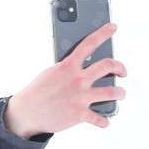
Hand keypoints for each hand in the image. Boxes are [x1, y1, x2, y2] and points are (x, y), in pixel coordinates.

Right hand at [5, 22, 126, 135]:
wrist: (26, 112)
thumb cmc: (38, 91)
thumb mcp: (51, 73)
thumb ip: (68, 68)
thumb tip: (81, 67)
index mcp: (69, 66)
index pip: (89, 43)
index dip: (103, 33)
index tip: (113, 27)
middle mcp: (77, 80)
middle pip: (107, 66)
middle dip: (120, 67)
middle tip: (122, 72)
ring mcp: (80, 97)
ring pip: (111, 92)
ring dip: (120, 93)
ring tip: (120, 93)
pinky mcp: (79, 114)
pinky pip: (98, 119)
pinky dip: (104, 122)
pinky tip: (105, 122)